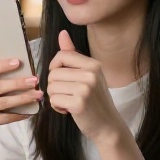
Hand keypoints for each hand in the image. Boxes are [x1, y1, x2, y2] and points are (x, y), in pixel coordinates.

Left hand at [46, 30, 125, 146]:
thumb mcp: (88, 74)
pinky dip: (57, 107)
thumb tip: (62, 33)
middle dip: (55, 86)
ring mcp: (85, 88)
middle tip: (68, 94)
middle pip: (53, 73)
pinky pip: (53, 100)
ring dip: (55, 97)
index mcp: (93, 64)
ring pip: (51, 87)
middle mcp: (90, 74)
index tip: (62, 79)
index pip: (61, 55)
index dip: (55, 68)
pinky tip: (68, 110)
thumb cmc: (95, 100)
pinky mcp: (78, 103)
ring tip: (69, 102)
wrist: (108, 125)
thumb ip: (73, 55)